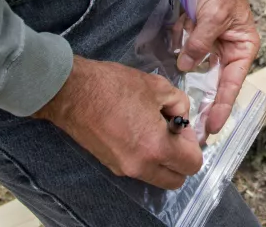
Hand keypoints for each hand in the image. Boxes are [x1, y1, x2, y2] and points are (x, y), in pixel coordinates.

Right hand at [34, 56, 202, 188]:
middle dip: (181, 159)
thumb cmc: (115, 86)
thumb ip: (180, 105)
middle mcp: (140, 166)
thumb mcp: (158, 87)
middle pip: (176, 180)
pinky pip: (139, 169)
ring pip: (157, 177)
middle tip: (173, 132)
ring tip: (154, 129)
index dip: (193, 144)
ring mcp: (123, 169)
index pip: (192, 165)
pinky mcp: (110, 165)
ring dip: (164, 160)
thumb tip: (181, 117)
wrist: (72, 93)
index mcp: (156, 147)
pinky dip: (146, 157)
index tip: (182, 126)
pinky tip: (138, 130)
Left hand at [178, 0, 259, 136]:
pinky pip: (181, 45)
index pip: (232, 83)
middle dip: (200, 93)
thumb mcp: (213, 16)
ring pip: (192, 61)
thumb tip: (187, 66)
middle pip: (212, 80)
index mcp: (243, 46)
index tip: (212, 127)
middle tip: (190, 124)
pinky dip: (178, 34)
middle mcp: (227, 47)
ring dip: (186, 49)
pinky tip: (183, 17)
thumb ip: (200, 44)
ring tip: (189, 26)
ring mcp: (209, 40)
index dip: (222, 106)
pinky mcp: (193, 32)